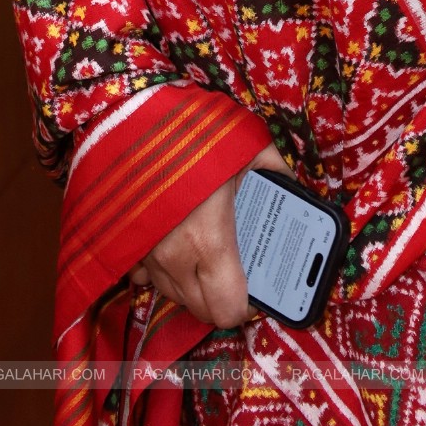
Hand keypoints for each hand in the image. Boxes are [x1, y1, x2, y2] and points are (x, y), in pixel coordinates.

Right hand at [128, 142, 289, 326]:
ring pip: (175, 296)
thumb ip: (277, 172)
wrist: (136, 114)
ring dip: (197, 286)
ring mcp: (146, 254)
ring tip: (213, 254)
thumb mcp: (249, 145)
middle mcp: (173, 257)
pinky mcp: (127, 243)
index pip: (228, 310)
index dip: (250, 305)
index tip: (260, 285)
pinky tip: (179, 246)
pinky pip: (148, 277)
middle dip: (226, 297)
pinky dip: (165, 271)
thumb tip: (298, 192)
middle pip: (203, 311)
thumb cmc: (195, 131)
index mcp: (209, 240)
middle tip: (241, 268)